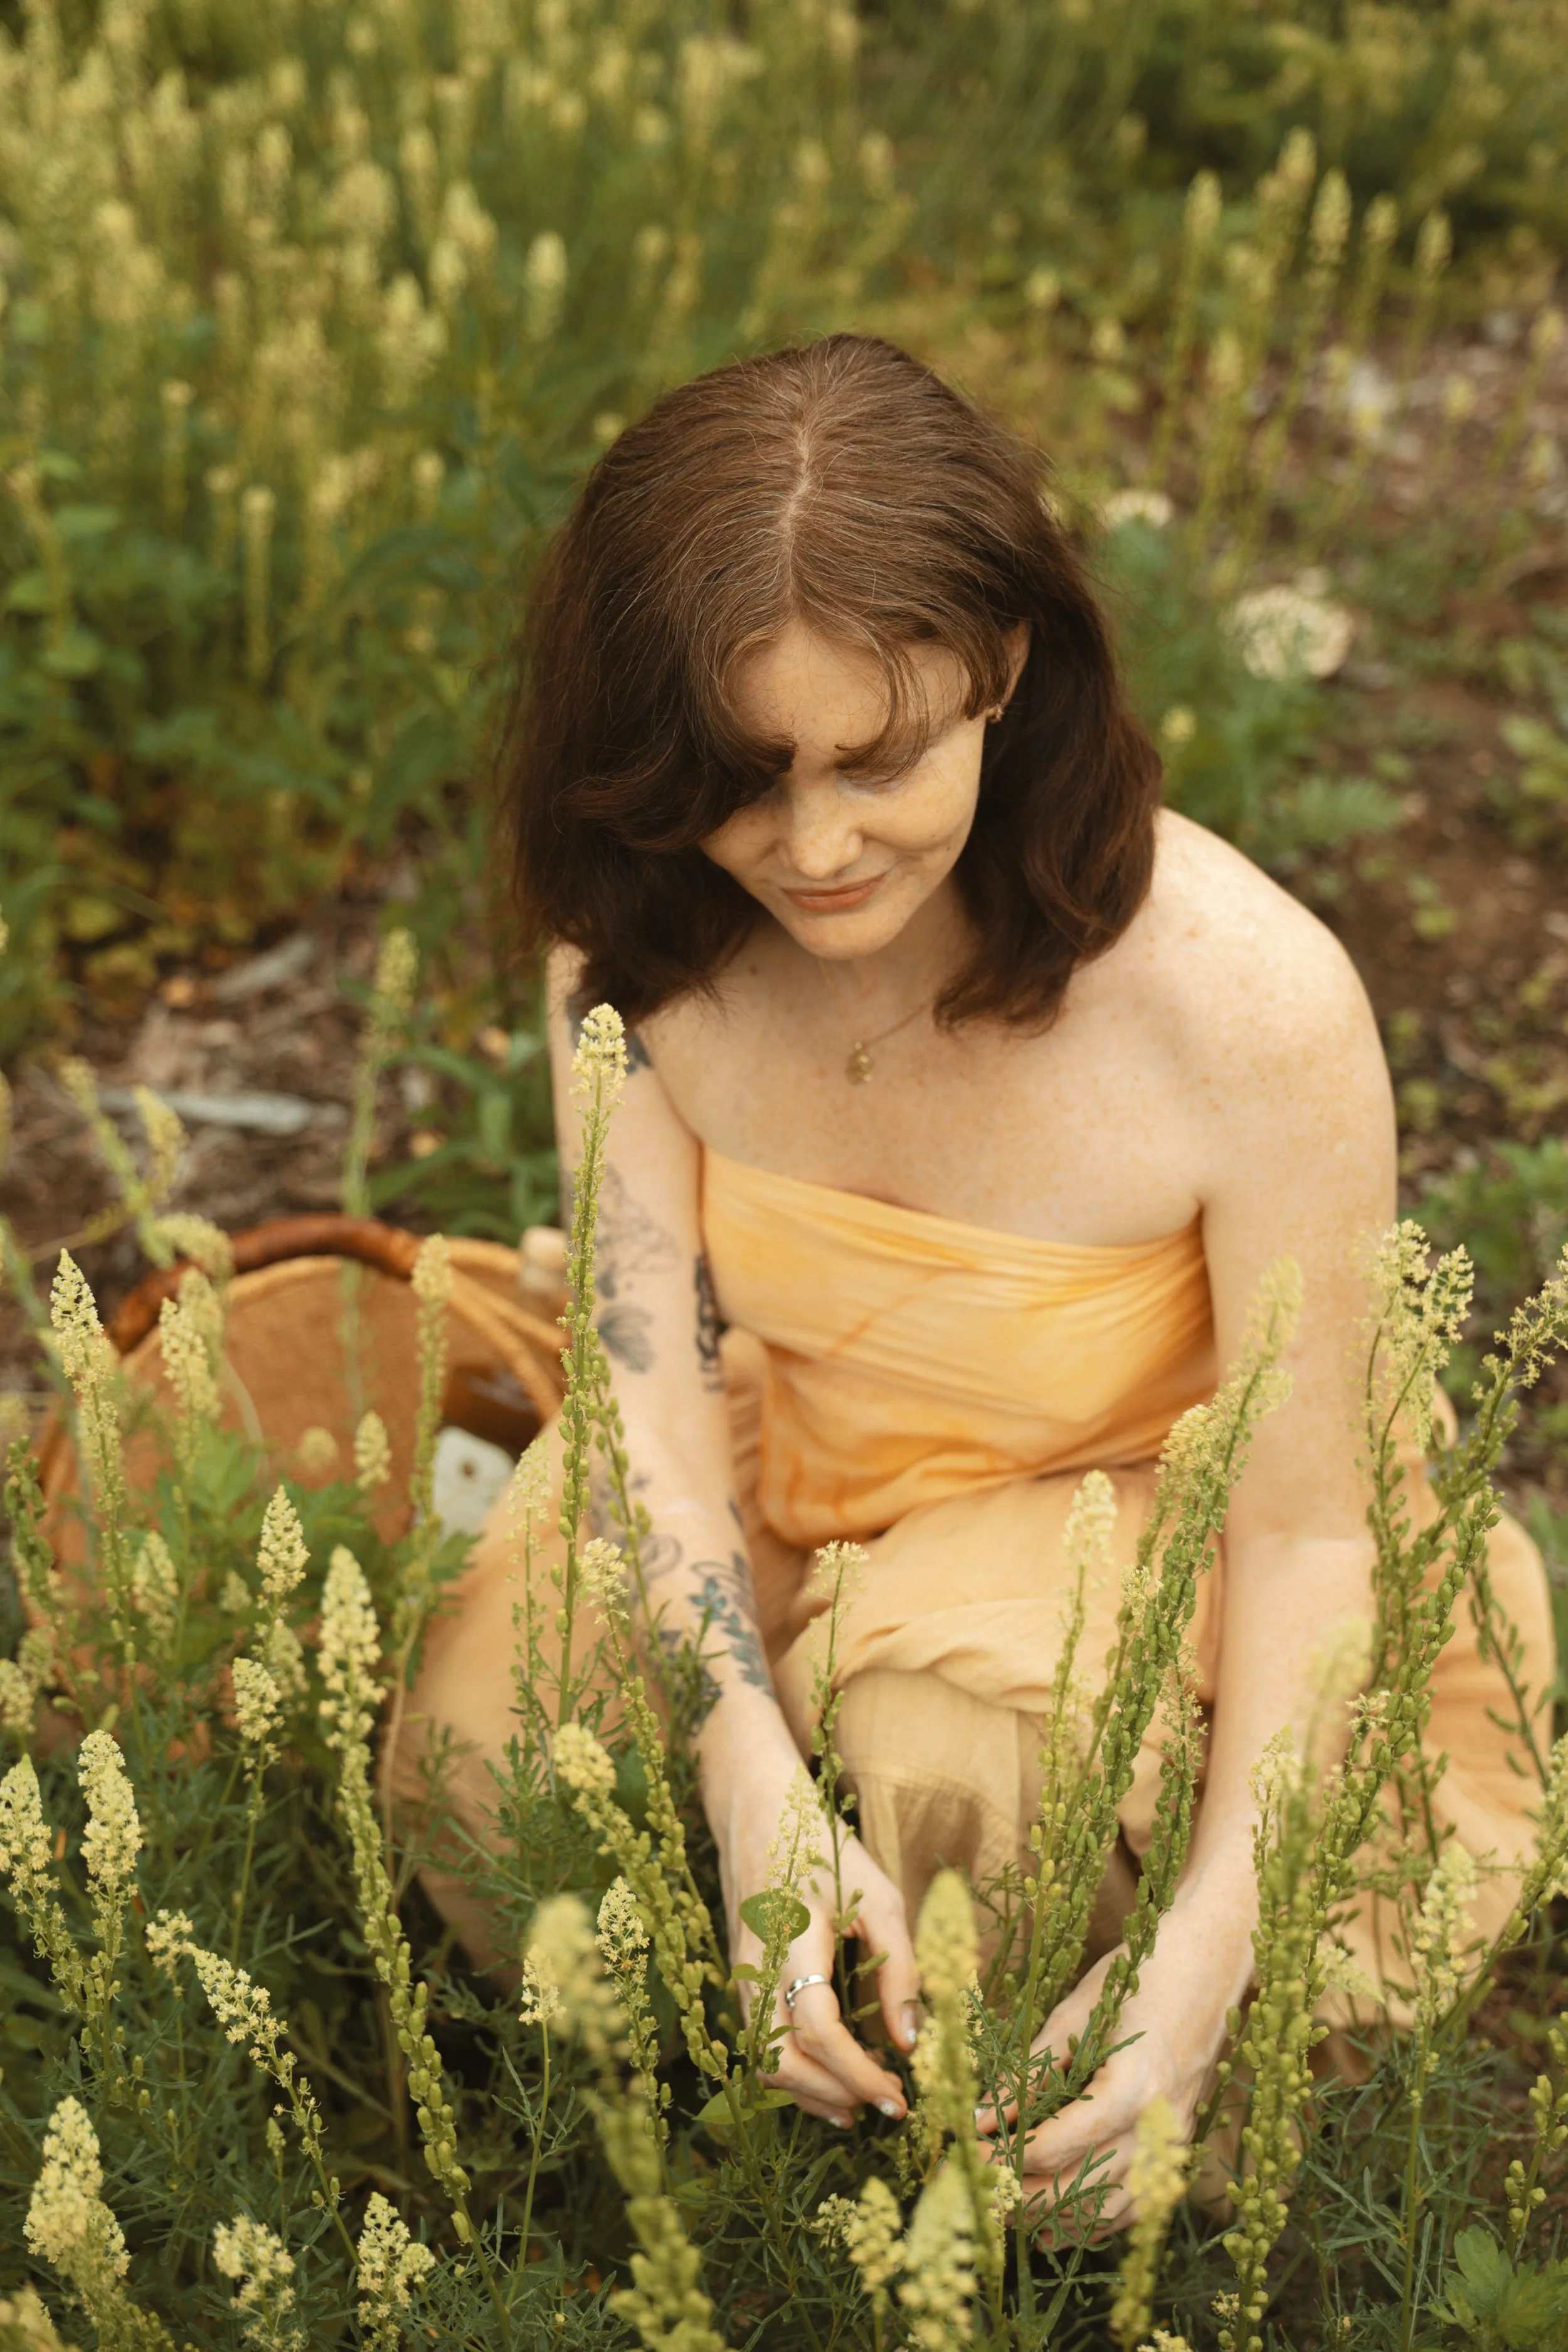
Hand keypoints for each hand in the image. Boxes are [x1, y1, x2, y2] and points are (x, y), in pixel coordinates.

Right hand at [709, 1736, 919, 2127]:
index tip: (899, 2094)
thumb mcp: (880, 1897)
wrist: (758, 1814)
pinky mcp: (742, 1983)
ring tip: (862, 2102)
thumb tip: (912, 2042)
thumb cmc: (826, 1851)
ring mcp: (742, 1978)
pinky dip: (795, 2074)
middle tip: (887, 2104)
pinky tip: (834, 2078)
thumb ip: (900, 1967)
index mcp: (792, 1940)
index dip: (858, 2072)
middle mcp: (757, 1968)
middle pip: (780, 2060)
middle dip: (834, 2095)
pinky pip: (760, 2045)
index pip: (818, 2029)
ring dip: (812, 2093)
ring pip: (764, 2061)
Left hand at [977, 1907, 1239, 2241]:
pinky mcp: (1177, 2150)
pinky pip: (1135, 2206)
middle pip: (1080, 2188)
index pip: (1056, 2146)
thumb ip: (1030, 2073)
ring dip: (1054, 2218)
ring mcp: (1173, 2145)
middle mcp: (1157, 2129)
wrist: (1208, 1967)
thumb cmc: (1137, 1978)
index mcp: (1131, 2088)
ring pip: (1108, 2210)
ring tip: (1007, 2206)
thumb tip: (982, 2117)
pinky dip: (1093, 2221)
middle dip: (1021, 2195)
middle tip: (978, 2187)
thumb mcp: (1075, 2015)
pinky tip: (1056, 2223)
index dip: (1004, 2156)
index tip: (966, 2152)